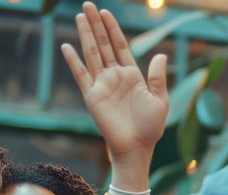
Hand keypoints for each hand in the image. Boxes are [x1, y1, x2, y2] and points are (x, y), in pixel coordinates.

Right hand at [61, 1, 168, 190]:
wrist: (137, 147)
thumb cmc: (151, 127)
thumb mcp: (160, 99)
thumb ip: (158, 77)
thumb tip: (160, 55)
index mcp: (132, 75)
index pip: (120, 46)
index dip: (113, 29)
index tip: (106, 12)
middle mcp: (115, 77)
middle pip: (104, 44)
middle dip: (96, 25)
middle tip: (88, 5)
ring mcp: (102, 85)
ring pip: (92, 54)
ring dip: (86, 35)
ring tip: (80, 16)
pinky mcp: (92, 96)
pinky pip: (81, 75)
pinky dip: (74, 61)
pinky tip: (67, 46)